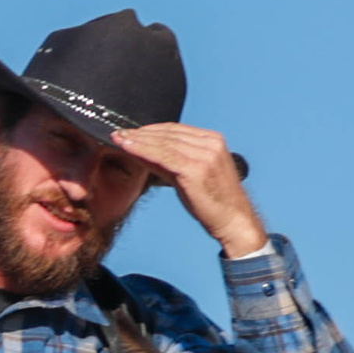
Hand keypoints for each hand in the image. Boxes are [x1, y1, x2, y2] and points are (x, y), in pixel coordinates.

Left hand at [108, 124, 267, 256]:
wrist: (234, 222)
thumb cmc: (214, 205)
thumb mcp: (193, 178)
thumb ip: (173, 165)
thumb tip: (148, 157)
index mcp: (212, 140)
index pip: (176, 130)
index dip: (152, 130)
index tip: (132, 132)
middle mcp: (209, 143)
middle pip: (168, 132)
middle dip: (142, 132)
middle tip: (119, 133)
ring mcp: (203, 154)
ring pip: (164, 142)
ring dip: (138, 140)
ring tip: (119, 139)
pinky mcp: (195, 169)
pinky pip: (164, 156)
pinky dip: (144, 151)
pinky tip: (129, 148)